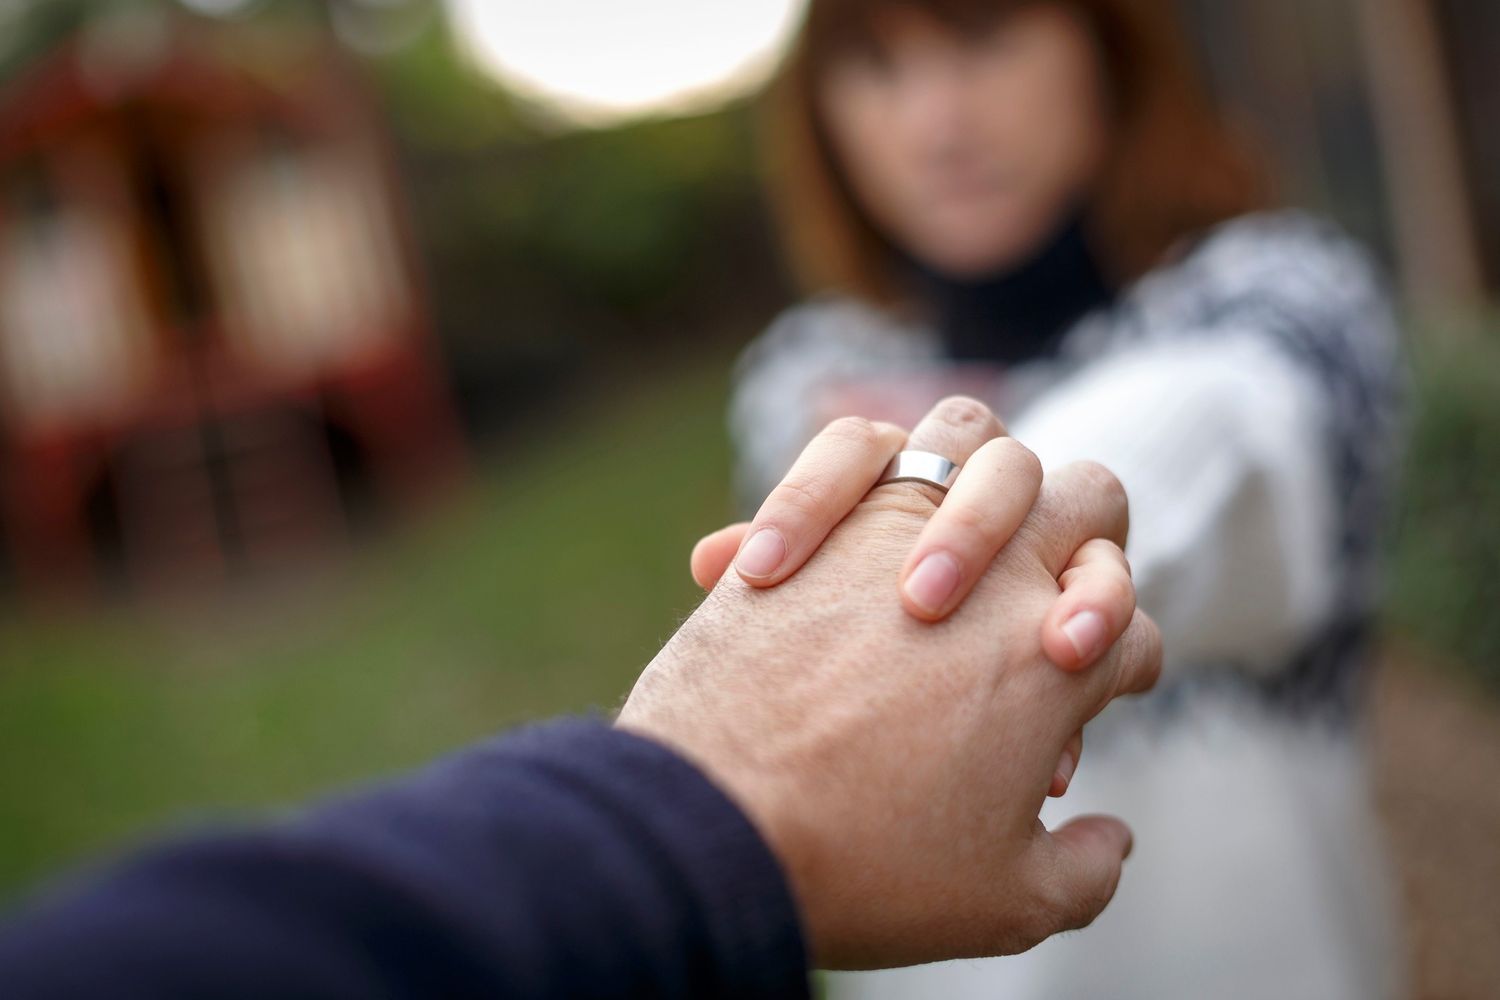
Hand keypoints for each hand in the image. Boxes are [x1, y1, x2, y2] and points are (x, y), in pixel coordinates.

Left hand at [617, 399, 1161, 969]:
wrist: (721, 832)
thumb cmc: (867, 870)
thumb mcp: (1003, 901)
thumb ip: (1081, 869)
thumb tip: (1112, 837)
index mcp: (1059, 659)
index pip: (1134, 634)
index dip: (1114, 676)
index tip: (1050, 749)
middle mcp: (999, 574)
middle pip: (1094, 499)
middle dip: (1088, 557)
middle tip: (1038, 644)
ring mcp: (905, 528)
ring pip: (976, 439)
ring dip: (976, 492)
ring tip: (928, 584)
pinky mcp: (822, 516)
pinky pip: (853, 450)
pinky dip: (834, 486)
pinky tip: (798, 561)